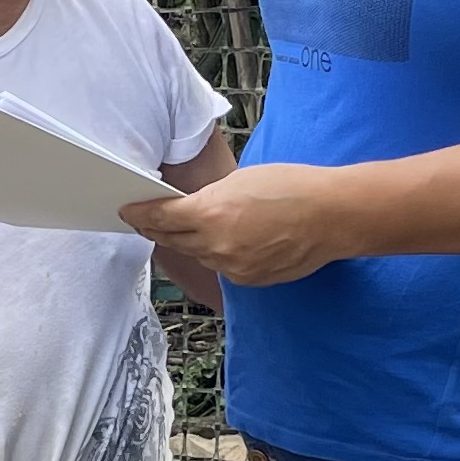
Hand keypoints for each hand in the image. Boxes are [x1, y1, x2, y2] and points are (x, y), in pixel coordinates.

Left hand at [122, 162, 344, 287]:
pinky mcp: (248, 279)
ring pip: (198, 255)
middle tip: (146, 220)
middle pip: (173, 240)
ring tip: (191, 228)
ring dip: (190, 242)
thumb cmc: (291, 188)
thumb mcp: (240, 181)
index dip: (140, 214)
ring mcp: (232, 266)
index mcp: (211, 212)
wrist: (331, 216)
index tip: (128, 211)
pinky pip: (222, 266)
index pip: (161, 218)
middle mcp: (216, 245)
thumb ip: (210, 199)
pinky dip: (218, 254)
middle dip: (157, 229)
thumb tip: (193, 211)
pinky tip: (228, 241)